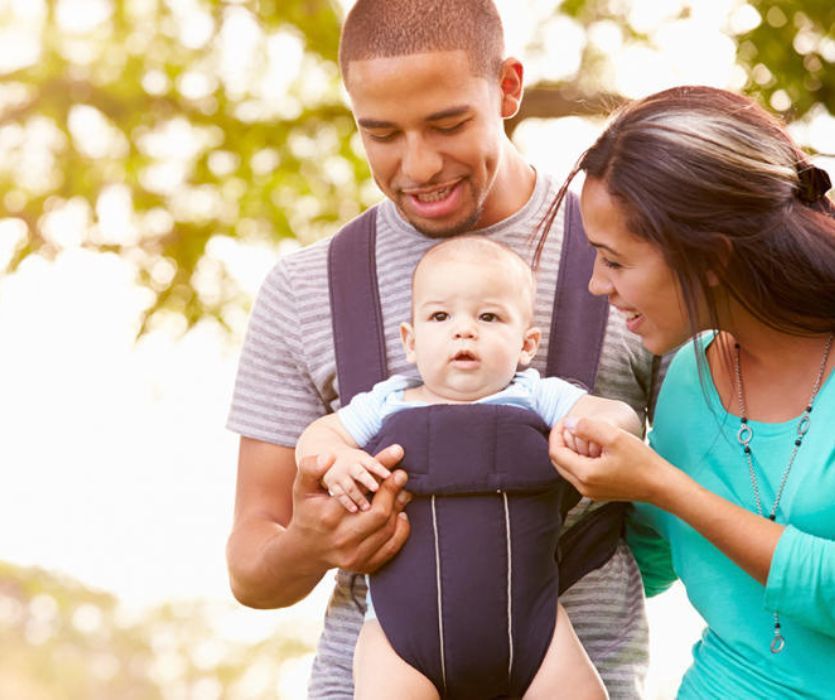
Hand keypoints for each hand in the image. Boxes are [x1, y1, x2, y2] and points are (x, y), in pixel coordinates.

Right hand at [290, 444, 412, 573]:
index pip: (362, 491)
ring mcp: (354, 556)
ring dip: (399, 508)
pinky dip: (400, 529)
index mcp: (329, 516)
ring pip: (387, 529)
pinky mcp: (364, 566)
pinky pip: (392, 547)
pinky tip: (400, 515)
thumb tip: (328, 456)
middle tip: (401, 476)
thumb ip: (311, 468)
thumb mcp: (302, 488)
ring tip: (402, 492)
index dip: (382, 475)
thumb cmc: (307, 511)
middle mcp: (342, 539)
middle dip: (393, 491)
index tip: (397, 461)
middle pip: (380, 513)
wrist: (304, 550)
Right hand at [321, 447, 392, 512]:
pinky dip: (346, 502)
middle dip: (367, 481)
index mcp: (362, 459)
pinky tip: (355, 510)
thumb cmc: (358, 463)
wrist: (330, 456)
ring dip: (359, 496)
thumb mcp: (368, 458)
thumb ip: (385, 458)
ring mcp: (340, 475)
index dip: (380, 469)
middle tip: (376, 489)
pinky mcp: (332, 485)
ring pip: (350, 486)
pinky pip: (339, 494)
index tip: (388, 475)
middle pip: (360, 473)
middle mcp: (350, 466)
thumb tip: (400, 450)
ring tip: (367, 507)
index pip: (372, 463)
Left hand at [550, 417, 666, 501]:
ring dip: (569, 451)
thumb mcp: (614, 437)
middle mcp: (583, 487)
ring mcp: (589, 493)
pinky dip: (578, 460)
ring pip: (567, 468)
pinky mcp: (597, 493)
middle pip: (558, 461)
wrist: (661, 485)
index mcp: (584, 474)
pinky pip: (578, 475)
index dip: (556, 433)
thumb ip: (587, 427)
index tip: (566, 420)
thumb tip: (568, 423)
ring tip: (581, 434)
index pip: (555, 452)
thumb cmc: (641, 461)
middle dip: (560, 441)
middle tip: (571, 425)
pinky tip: (591, 448)